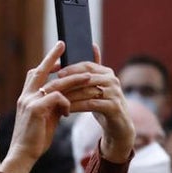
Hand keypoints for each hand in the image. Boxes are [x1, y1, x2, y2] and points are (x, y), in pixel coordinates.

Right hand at [0, 42, 86, 172]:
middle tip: (63, 43)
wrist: (23, 155)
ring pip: (55, 84)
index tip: (58, 54)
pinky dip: (66, 103)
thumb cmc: (34, 139)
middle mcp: (25, 96)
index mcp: (26, 97)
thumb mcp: (44, 118)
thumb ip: (52, 105)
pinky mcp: (36, 110)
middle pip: (39, 70)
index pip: (35, 74)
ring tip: (89, 77)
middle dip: (52, 56)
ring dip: (74, 80)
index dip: (46, 63)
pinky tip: (68, 113)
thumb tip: (65, 98)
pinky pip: (57, 98)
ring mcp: (29, 102)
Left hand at [55, 44, 134, 162]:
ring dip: (70, 95)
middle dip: (67, 82)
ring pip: (87, 91)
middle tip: (52, 87)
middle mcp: (113, 80)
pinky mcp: (113, 106)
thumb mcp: (98, 87)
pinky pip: (91, 104)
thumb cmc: (103, 104)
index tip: (57, 72)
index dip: (72, 68)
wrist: (118, 125)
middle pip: (86, 78)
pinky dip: (77, 106)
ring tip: (55, 99)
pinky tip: (65, 109)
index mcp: (107, 72)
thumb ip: (92, 71)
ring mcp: (114, 93)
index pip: (87, 65)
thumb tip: (91, 47)